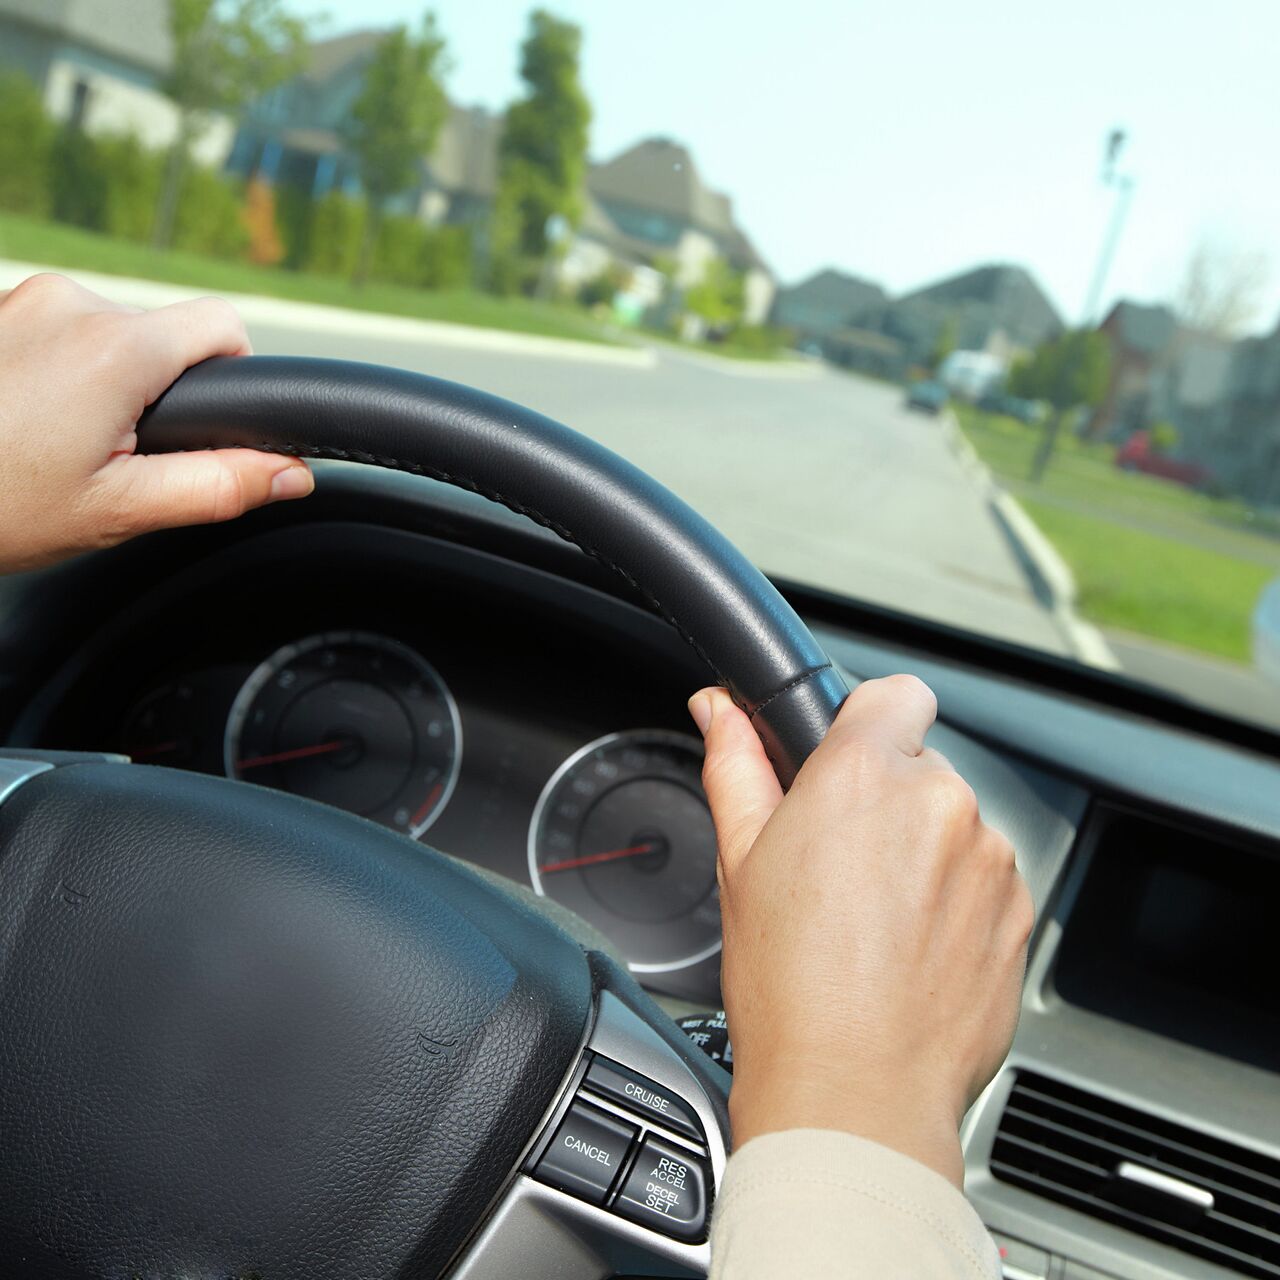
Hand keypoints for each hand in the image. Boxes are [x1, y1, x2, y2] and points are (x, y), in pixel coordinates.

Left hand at [0, 273, 313, 573]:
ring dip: (106, 383)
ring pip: (111, 334)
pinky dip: (60, 374)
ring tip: (57, 443)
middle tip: (112, 457)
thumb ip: (219, 485)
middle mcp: (72, 304)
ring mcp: (24, 298)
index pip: (226, 327)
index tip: (208, 425)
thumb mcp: (118, 510)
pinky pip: (60, 331)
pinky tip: (25, 422)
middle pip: (165, 335)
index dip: (237, 376)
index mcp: (116, 349)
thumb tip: (292, 472)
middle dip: (159, 392)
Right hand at [688, 675, 1032, 1187]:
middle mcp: (939, 801)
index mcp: (863, 775)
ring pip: (955, 826)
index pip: (894, 693)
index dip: (868, 722)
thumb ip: (736, 765)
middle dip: (887, 802)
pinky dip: (955, 901)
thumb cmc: (789, 987)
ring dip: (925, 854)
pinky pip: (985, 879)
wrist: (856, 1093)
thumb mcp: (741, 861)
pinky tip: (910, 950)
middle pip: (920, 767)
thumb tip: (718, 709)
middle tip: (840, 869)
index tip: (849, 761)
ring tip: (875, 923)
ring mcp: (989, 857)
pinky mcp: (1020, 910)